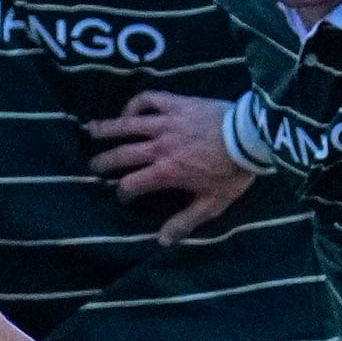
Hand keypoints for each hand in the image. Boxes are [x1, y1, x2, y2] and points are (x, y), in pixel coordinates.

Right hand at [85, 90, 257, 238]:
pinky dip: (136, 104)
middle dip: (105, 162)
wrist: (251, 135)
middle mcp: (158, 147)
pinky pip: (149, 99)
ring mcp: (166, 123)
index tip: (121, 195)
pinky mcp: (176, 103)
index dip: (122, 192)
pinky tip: (129, 111)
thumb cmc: (233, 172)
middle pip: (122, 155)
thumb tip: (161, 241)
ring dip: (107, 129)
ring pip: (128, 125)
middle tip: (93, 167)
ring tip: (90, 131)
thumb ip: (185, 221)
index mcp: (165, 173)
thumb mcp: (212, 204)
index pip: (131, 184)